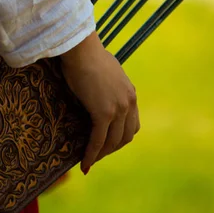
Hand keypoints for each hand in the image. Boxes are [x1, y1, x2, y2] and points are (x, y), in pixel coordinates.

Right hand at [59, 31, 139, 173]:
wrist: (80, 49)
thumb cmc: (86, 56)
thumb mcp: (104, 72)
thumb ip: (106, 85)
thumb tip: (96, 89)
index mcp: (130, 93)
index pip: (132, 124)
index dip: (120, 138)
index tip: (107, 144)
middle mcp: (129, 102)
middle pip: (126, 136)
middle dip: (112, 149)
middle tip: (96, 155)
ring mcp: (118, 108)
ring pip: (113, 142)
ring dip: (102, 154)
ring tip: (89, 161)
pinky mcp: (104, 112)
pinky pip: (98, 140)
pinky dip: (91, 154)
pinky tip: (84, 163)